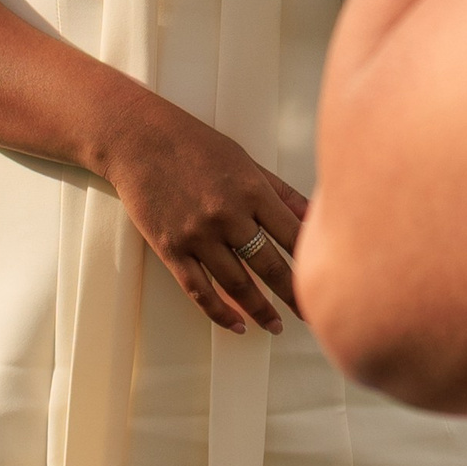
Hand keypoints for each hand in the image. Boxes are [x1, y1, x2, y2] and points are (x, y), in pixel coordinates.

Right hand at [102, 99, 309, 336]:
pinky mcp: (171, 248)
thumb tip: (315, 214)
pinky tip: (237, 325)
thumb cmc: (195, 144)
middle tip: (312, 314)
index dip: (312, 260)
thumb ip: (280, 191)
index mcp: (252, 190)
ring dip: (260, 310)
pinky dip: (220, 313)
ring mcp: (198, 235)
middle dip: (294, 294)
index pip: (292, 235)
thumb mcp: (246, 161)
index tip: (327, 278)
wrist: (139, 139)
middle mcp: (228, 215)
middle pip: (270, 265)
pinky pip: (199, 290)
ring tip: (275, 325)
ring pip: (237, 285)